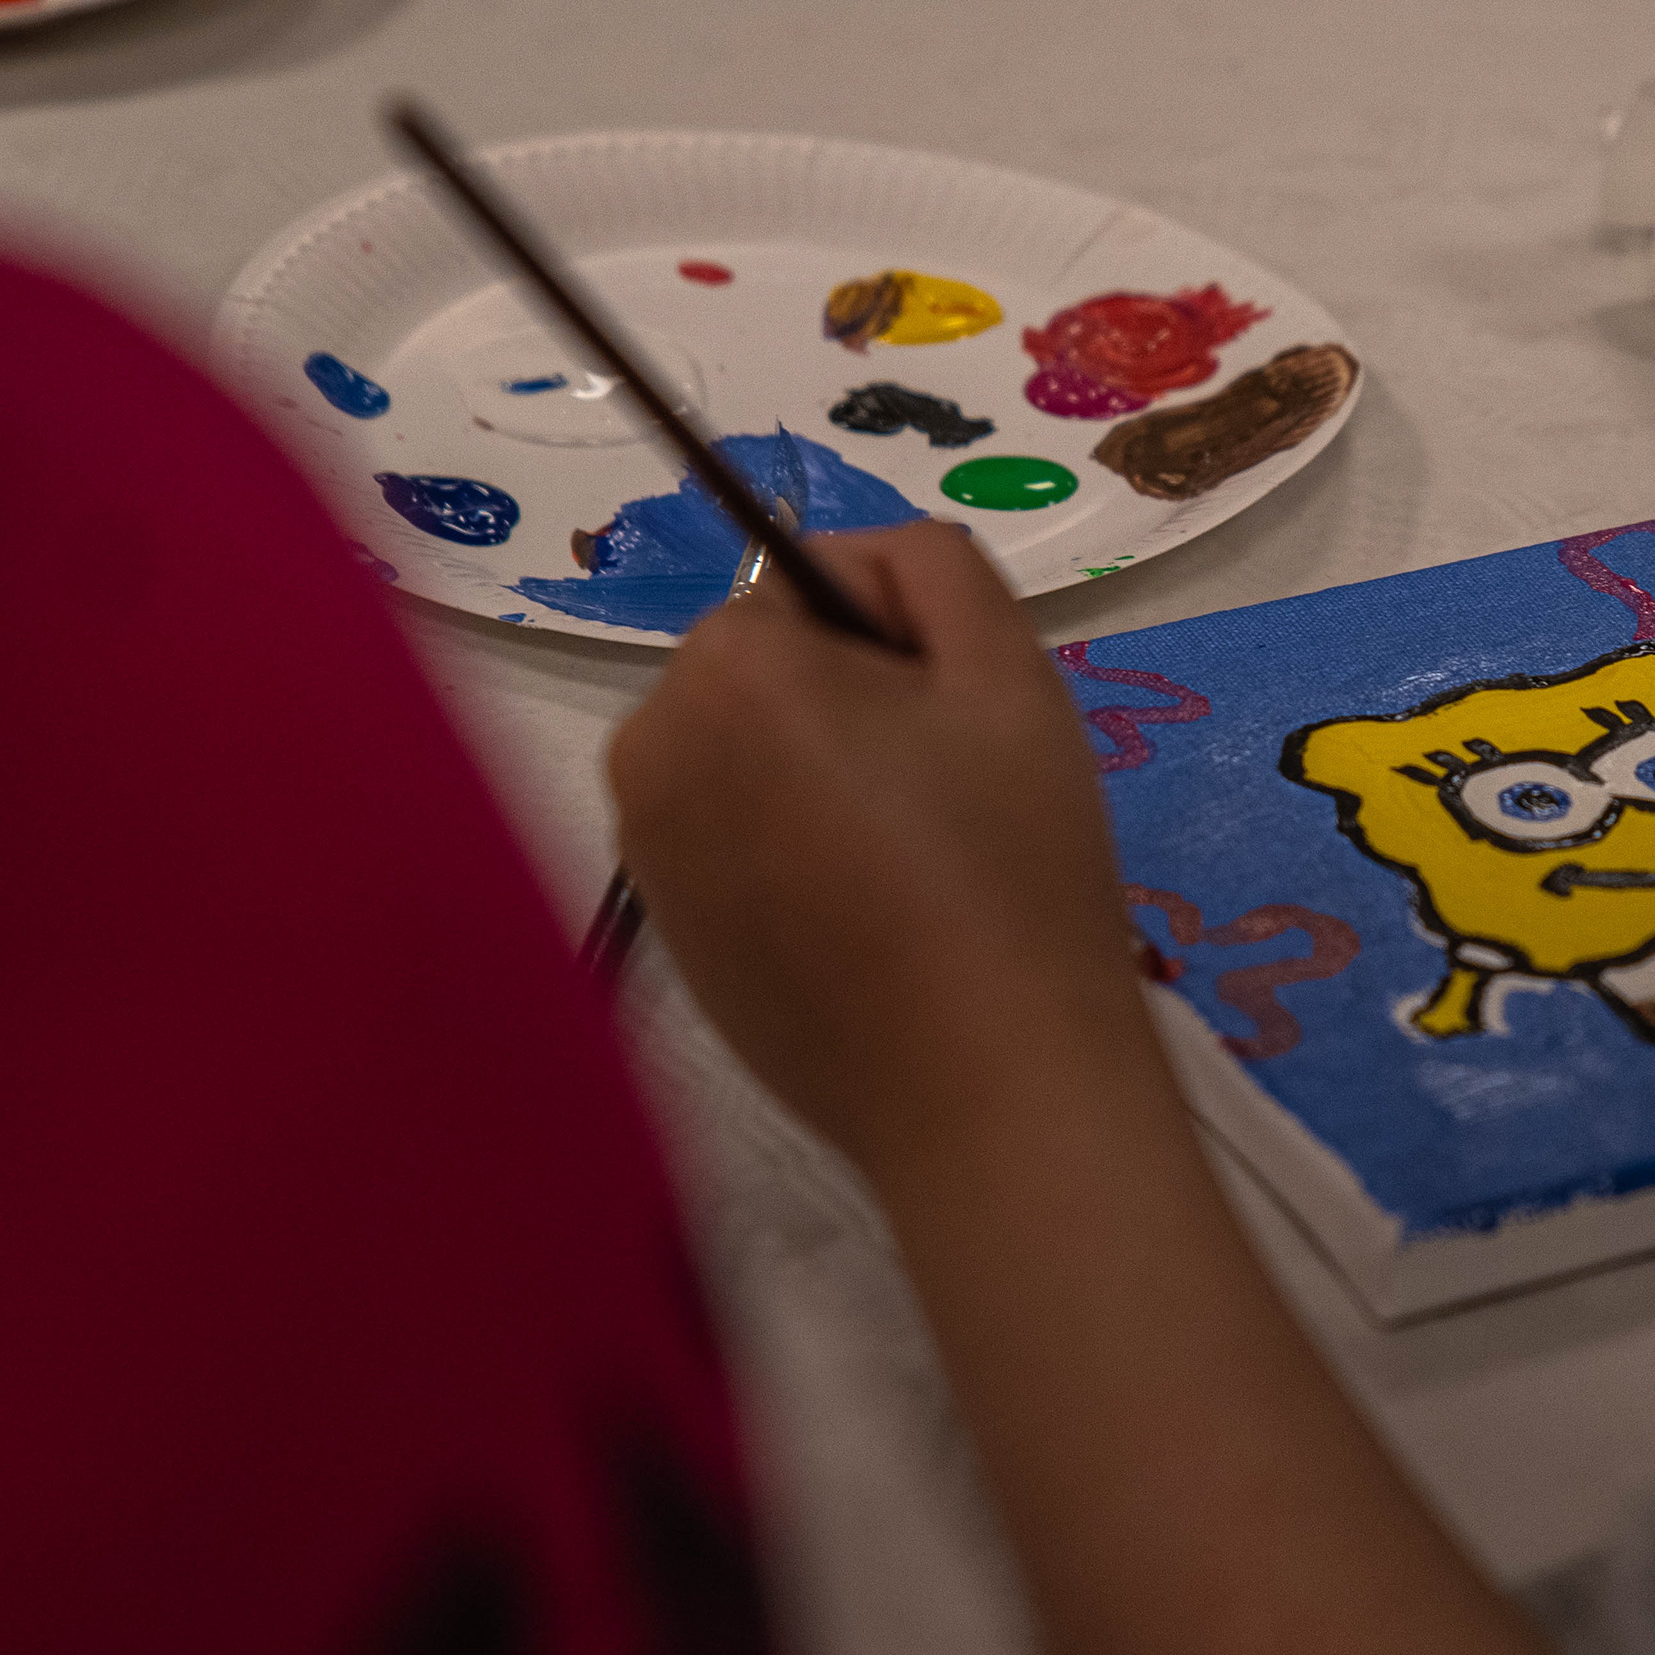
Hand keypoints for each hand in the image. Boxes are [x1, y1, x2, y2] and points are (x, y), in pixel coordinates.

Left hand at [607, 523, 1157, 1186]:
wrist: (986, 1089)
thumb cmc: (1011, 868)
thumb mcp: (1012, 672)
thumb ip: (930, 565)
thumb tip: (852, 565)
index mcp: (727, 670)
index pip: (807, 588)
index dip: (897, 646)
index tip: (954, 731)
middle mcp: (650, 749)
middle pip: (760, 674)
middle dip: (843, 711)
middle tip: (944, 802)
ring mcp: (643, 853)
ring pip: (742, 759)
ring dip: (812, 783)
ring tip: (910, 873)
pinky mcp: (663, 938)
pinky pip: (727, 847)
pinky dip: (787, 862)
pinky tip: (866, 933)